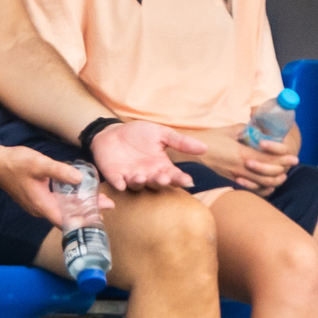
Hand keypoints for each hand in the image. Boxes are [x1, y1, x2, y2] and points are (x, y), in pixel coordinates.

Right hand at [0, 145, 113, 227]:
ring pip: (63, 209)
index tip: (100, 217)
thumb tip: (80, 179)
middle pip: (68, 216)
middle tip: (109, 205)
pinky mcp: (38, 198)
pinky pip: (58, 204)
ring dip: (81, 206)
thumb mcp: (40, 165)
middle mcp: (41, 209)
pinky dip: (71, 200)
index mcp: (42, 205)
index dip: (83, 222)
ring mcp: (39, 204)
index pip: (66, 221)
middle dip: (88, 212)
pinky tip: (81, 193)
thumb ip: (60, 172)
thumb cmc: (16, 164)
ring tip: (100, 201)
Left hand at [89, 121, 203, 190]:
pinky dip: (119, 184)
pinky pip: (117, 183)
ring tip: (141, 176)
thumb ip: (181, 142)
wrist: (113, 132)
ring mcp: (131, 177)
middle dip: (160, 182)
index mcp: (161, 166)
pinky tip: (121, 184)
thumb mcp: (162, 134)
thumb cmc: (139, 134)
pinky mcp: (115, 176)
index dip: (180, 179)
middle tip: (163, 178)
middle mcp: (148, 175)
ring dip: (140, 182)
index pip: (174, 175)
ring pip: (137, 185)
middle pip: (156, 183)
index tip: (187, 181)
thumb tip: (205, 148)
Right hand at [189, 125, 295, 194]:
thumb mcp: (228, 131)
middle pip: (268, 174)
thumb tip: (257, 128)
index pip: (268, 159)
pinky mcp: (228, 184)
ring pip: (260, 185)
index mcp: (241, 154)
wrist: (185, 155)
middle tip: (291, 165)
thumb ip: (245, 130)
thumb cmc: (206, 140)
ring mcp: (233, 179)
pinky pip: (249, 191)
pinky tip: (266, 186)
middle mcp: (239, 169)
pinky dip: (261, 190)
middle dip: (282, 170)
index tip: (294, 157)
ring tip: (282, 176)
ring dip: (274, 182)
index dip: (283, 159)